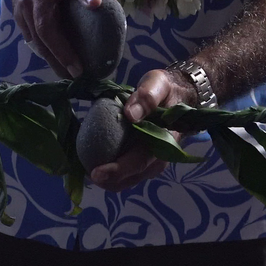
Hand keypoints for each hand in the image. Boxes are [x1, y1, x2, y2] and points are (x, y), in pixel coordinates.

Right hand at [9, 0, 113, 78]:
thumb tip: (115, 18)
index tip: (95, 3)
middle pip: (48, 24)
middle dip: (63, 50)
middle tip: (78, 70)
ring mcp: (25, 2)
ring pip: (37, 37)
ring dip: (52, 58)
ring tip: (68, 75)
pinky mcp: (18, 13)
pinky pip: (31, 38)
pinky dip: (44, 53)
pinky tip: (56, 64)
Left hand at [89, 68, 196, 190]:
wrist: (180, 97)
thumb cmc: (166, 91)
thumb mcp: (158, 84)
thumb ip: (147, 97)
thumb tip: (130, 114)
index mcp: (164, 140)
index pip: (139, 161)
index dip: (117, 170)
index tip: (96, 173)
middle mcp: (159, 156)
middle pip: (132, 177)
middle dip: (109, 181)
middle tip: (85, 172)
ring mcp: (153, 162)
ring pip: (130, 180)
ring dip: (110, 180)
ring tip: (87, 169)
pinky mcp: (146, 161)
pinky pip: (129, 174)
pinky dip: (113, 174)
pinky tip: (97, 163)